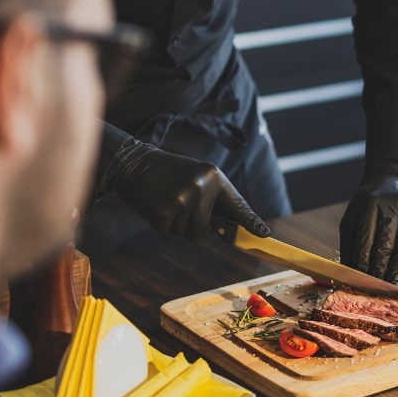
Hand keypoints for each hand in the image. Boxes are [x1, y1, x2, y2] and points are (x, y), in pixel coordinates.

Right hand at [105, 140, 269, 241]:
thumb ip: (212, 200)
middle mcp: (202, 187)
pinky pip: (168, 231)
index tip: (264, 234)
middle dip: (193, 227)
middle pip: (205, 231)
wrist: (133, 162)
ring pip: (186, 233)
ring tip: (167, 200)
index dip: (251, 221)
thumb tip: (226, 230)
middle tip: (179, 206)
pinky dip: (160, 222)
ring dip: (175, 223)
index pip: (237, 205)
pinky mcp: (164, 210)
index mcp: (214, 177)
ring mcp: (183, 199)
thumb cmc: (168, 173)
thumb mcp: (196, 177)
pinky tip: (156, 203)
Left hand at [340, 167, 397, 285]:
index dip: (362, 263)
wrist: (395, 180)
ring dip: (397, 273)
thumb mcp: (352, 217)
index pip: (366, 240)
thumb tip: (349, 273)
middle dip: (379, 272)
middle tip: (373, 290)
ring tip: (390, 290)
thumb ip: (350, 244)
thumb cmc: (367, 203)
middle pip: (386, 247)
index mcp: (370, 206)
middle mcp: (393, 211)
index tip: (358, 281)